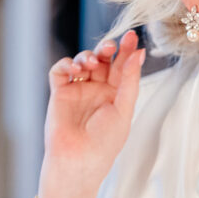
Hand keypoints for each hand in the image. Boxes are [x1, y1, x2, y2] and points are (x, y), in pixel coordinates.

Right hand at [41, 30, 144, 197]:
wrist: (78, 161)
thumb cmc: (104, 142)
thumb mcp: (124, 109)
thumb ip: (129, 80)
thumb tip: (138, 53)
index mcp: (116, 95)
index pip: (122, 67)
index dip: (126, 51)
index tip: (131, 36)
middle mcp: (98, 90)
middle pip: (102, 60)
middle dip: (106, 49)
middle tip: (110, 45)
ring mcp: (78, 90)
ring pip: (82, 61)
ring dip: (87, 56)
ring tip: (91, 63)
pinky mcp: (59, 93)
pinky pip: (61, 71)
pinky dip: (66, 64)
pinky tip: (74, 70)